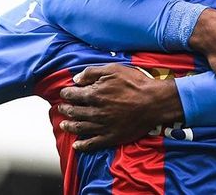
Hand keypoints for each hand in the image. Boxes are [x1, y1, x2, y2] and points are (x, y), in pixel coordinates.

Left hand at [58, 63, 181, 151]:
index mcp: (94, 94)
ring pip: (80, 128)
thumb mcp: (113, 70)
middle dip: (65, 109)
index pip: (73, 95)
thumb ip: (92, 73)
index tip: (64, 93)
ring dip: (69, 126)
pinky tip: (77, 145)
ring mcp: (102, 126)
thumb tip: (76, 79)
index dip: (66, 94)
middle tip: (61, 108)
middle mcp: (95, 112)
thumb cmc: (135, 83)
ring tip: (64, 124)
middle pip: (74, 112)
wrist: (154, 102)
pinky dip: (82, 145)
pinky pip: (92, 144)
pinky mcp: (111, 137)